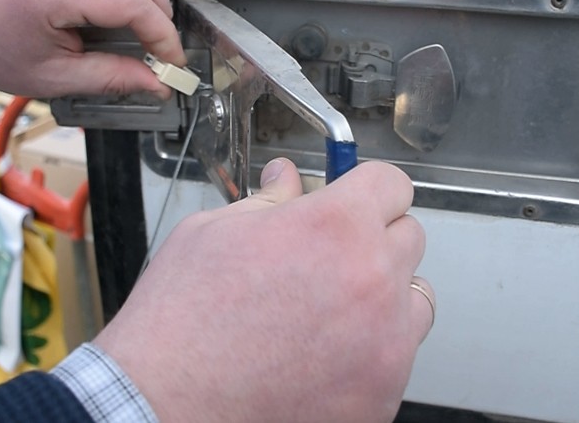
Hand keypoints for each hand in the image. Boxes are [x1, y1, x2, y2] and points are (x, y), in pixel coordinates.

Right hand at [94, 159, 433, 422]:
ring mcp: (385, 345)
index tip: (354, 199)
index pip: (391, 184)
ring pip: (415, 299)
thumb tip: (288, 179)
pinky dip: (371, 352)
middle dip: (371, 239)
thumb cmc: (179, 326)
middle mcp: (372, 281)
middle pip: (409, 237)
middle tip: (326, 258)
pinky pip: (398, 357)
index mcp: (334, 227)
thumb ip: (267, 200)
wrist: (163, 407)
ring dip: (384, 296)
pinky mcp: (381, 396)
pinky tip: (322, 355)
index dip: (366, 188)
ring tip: (329, 311)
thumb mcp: (212, 234)